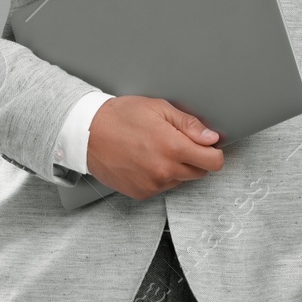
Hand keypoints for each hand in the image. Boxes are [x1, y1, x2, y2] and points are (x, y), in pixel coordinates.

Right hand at [84, 95, 223, 199]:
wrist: (88, 133)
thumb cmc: (121, 116)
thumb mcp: (159, 108)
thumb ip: (189, 124)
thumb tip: (211, 138)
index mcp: (172, 147)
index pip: (213, 162)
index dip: (214, 152)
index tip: (208, 146)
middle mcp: (165, 170)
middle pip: (200, 173)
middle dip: (195, 159)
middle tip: (177, 143)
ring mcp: (153, 184)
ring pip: (181, 181)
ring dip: (177, 168)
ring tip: (156, 149)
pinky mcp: (142, 193)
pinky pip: (163, 187)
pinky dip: (160, 176)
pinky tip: (146, 160)